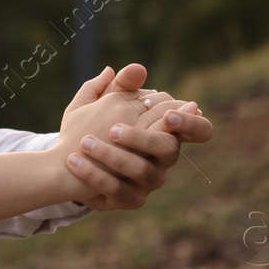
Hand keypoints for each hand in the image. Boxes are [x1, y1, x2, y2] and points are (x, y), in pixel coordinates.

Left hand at [65, 65, 214, 209]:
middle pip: (169, 150)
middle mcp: (164, 159)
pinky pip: (117, 190)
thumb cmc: (94, 129)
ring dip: (111, 156)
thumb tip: (137, 68)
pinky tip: (73, 161)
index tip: (168, 115)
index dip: (191, 123)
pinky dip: (93, 175)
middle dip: (142, 138)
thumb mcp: (102, 104)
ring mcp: (149, 181)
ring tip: (84, 142)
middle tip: (113, 130)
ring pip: (141, 171)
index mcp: (165, 132)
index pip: (199, 129)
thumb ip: (118, 87)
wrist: (69, 165)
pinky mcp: (131, 200)